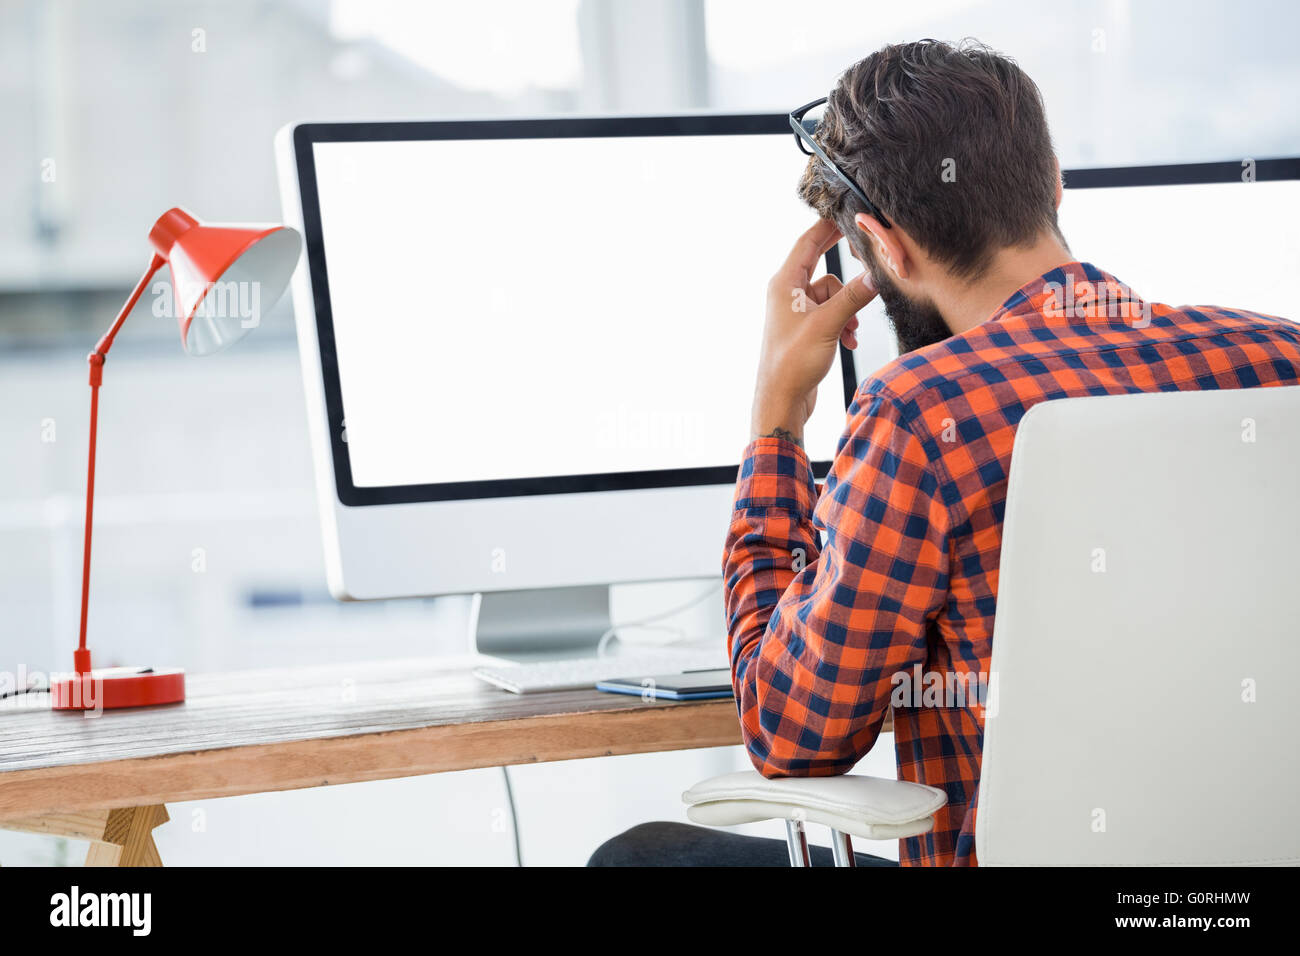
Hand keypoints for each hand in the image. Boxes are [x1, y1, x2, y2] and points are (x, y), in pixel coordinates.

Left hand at [750, 219, 876, 444]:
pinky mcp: (805, 330)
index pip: (807, 243)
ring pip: (831, 294)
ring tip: (850, 329)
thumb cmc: (792, 363)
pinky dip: (843, 323)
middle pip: (820, 266)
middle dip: (844, 269)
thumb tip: (876, 275)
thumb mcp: (827, 325)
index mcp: (784, 285)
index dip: (827, 227)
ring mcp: (795, 312)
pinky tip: (848, 341)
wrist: (782, 400)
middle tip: (864, 252)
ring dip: (847, 309)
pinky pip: (831, 314)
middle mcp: (786, 294)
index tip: (846, 214)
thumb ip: (853, 297)